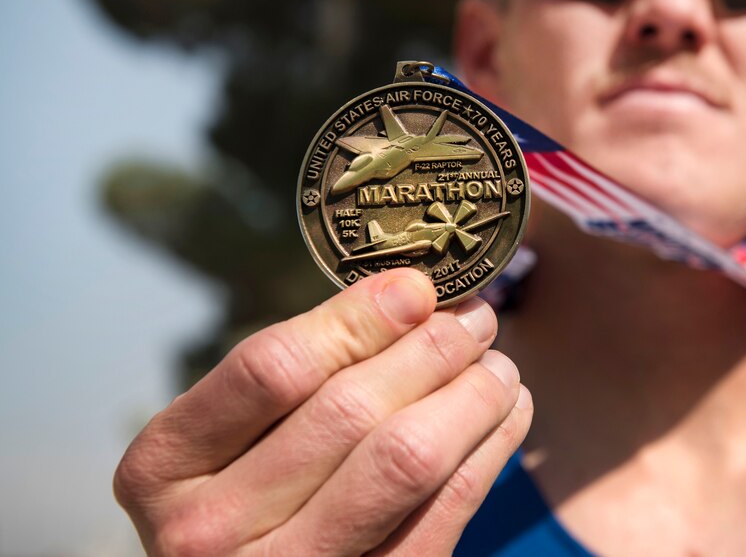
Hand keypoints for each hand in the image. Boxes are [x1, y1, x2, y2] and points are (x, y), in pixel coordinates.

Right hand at [114, 269, 531, 554]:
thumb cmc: (245, 496)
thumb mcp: (236, 435)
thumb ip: (306, 371)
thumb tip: (413, 292)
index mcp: (165, 464)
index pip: (273, 370)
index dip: (358, 318)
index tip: (419, 286)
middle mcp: (207, 531)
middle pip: (349, 411)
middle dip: (431, 350)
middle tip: (477, 318)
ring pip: (405, 459)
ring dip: (471, 396)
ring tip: (499, 364)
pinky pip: (444, 514)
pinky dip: (489, 452)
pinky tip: (508, 414)